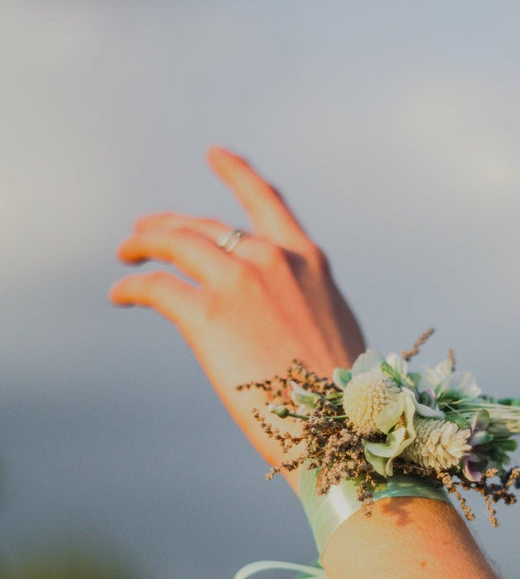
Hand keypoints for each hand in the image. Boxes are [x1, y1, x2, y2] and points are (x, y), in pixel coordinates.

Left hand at [111, 148, 364, 490]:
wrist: (334, 424)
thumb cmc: (339, 391)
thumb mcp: (331, 324)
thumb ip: (303, 299)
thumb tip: (281, 309)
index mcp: (306, 260)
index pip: (265, 200)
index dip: (236, 172)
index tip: (215, 154)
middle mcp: (271, 259)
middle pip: (205, 225)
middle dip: (170, 225)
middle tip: (145, 232)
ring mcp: (238, 284)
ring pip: (174, 245)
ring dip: (144, 245)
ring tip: (126, 253)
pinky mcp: (207, 317)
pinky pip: (157, 288)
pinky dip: (133, 287)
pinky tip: (121, 293)